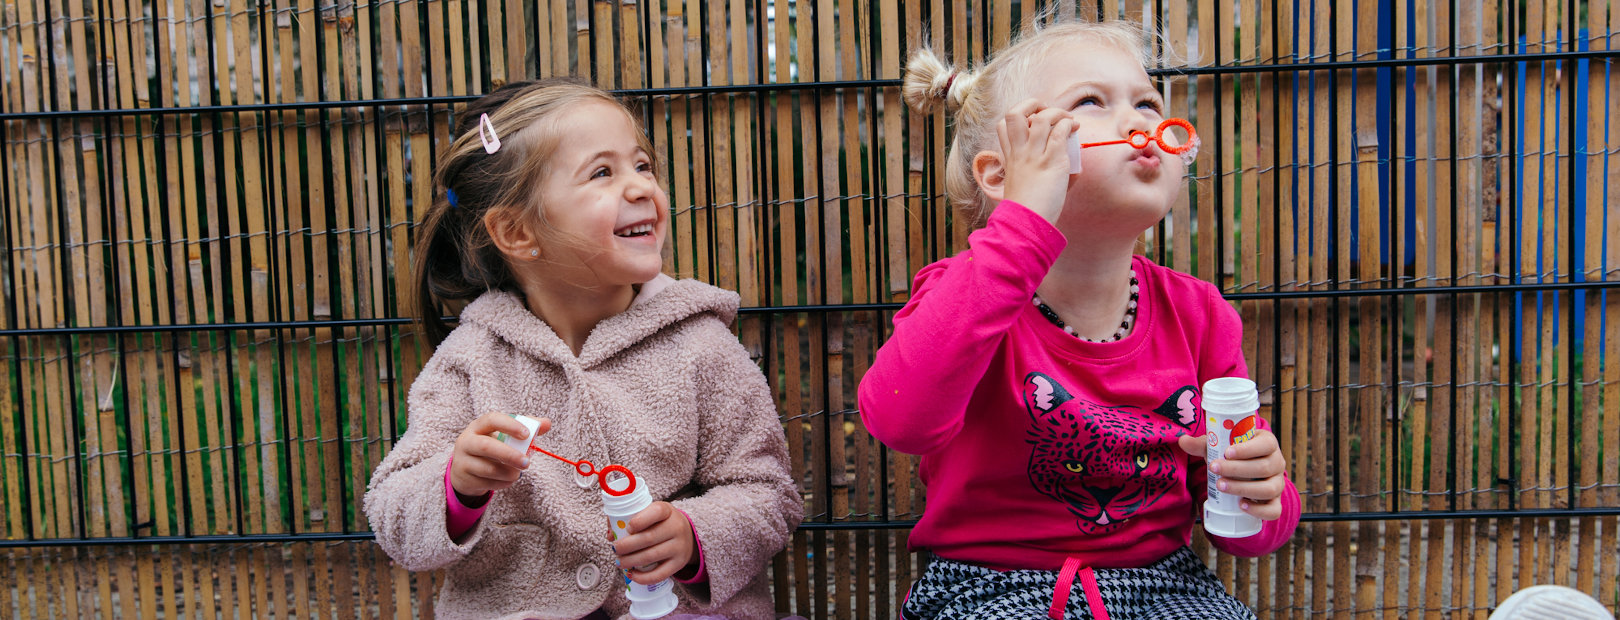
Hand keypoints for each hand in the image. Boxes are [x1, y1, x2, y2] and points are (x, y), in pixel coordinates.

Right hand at [449, 413, 547, 498]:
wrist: (464, 469)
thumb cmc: (490, 447)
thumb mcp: (503, 435)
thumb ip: (525, 428)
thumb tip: (547, 423)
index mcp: (478, 426)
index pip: (492, 420)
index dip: (510, 426)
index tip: (526, 434)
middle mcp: (466, 442)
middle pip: (486, 446)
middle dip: (510, 455)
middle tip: (527, 462)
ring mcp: (463, 461)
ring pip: (488, 469)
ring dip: (509, 473)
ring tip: (518, 472)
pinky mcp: (465, 479)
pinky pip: (488, 483)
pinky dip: (503, 483)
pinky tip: (507, 480)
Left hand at [612, 501, 696, 584]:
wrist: (688, 535)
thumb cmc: (661, 523)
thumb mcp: (650, 514)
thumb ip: (628, 519)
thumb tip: (610, 535)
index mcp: (667, 511)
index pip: (656, 511)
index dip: (639, 521)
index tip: (627, 528)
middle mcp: (676, 527)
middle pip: (648, 538)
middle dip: (626, 546)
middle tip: (615, 549)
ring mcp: (679, 547)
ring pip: (651, 556)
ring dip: (631, 561)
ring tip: (620, 562)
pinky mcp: (679, 563)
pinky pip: (659, 574)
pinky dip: (643, 577)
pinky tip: (632, 574)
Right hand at [997, 98, 1077, 222]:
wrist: (1026, 223)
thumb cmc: (1027, 209)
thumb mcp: (1028, 186)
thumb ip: (1045, 172)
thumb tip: (1074, 168)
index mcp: (1009, 157)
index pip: (1003, 125)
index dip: (1017, 117)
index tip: (1032, 123)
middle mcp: (1019, 152)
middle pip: (1014, 113)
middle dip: (1031, 104)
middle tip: (1046, 112)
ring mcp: (1034, 155)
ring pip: (1041, 117)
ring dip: (1057, 113)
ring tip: (1068, 120)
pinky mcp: (1052, 161)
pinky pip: (1060, 132)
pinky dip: (1069, 125)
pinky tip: (1074, 129)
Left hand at [1178, 429, 1287, 520]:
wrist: (1246, 473)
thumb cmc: (1233, 456)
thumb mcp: (1220, 447)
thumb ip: (1203, 444)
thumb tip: (1182, 441)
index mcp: (1267, 443)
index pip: (1266, 444)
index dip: (1248, 449)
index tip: (1227, 452)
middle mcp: (1277, 463)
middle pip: (1264, 467)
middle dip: (1237, 469)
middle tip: (1213, 469)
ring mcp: (1278, 484)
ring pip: (1269, 489)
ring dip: (1244, 488)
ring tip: (1220, 486)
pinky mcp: (1275, 502)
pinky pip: (1274, 510)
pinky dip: (1258, 510)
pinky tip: (1241, 505)